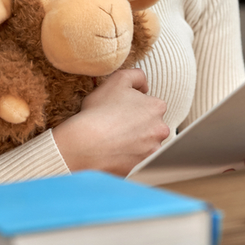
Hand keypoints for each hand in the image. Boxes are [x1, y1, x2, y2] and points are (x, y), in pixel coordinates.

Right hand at [52, 69, 169, 175]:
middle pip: (151, 126)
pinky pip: (136, 161)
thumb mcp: (117, 80)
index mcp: (157, 108)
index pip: (151, 105)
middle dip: (138, 126)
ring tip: (114, 141)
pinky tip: (114, 154)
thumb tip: (145, 87)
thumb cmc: (99, 111)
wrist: (84, 144)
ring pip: (146, 145)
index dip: (134, 107)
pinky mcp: (141, 168)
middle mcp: (161, 130)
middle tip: (116, 126)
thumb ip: (137, 76)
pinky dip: (128, 159)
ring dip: (134, 143)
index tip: (120, 111)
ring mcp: (152, 151)